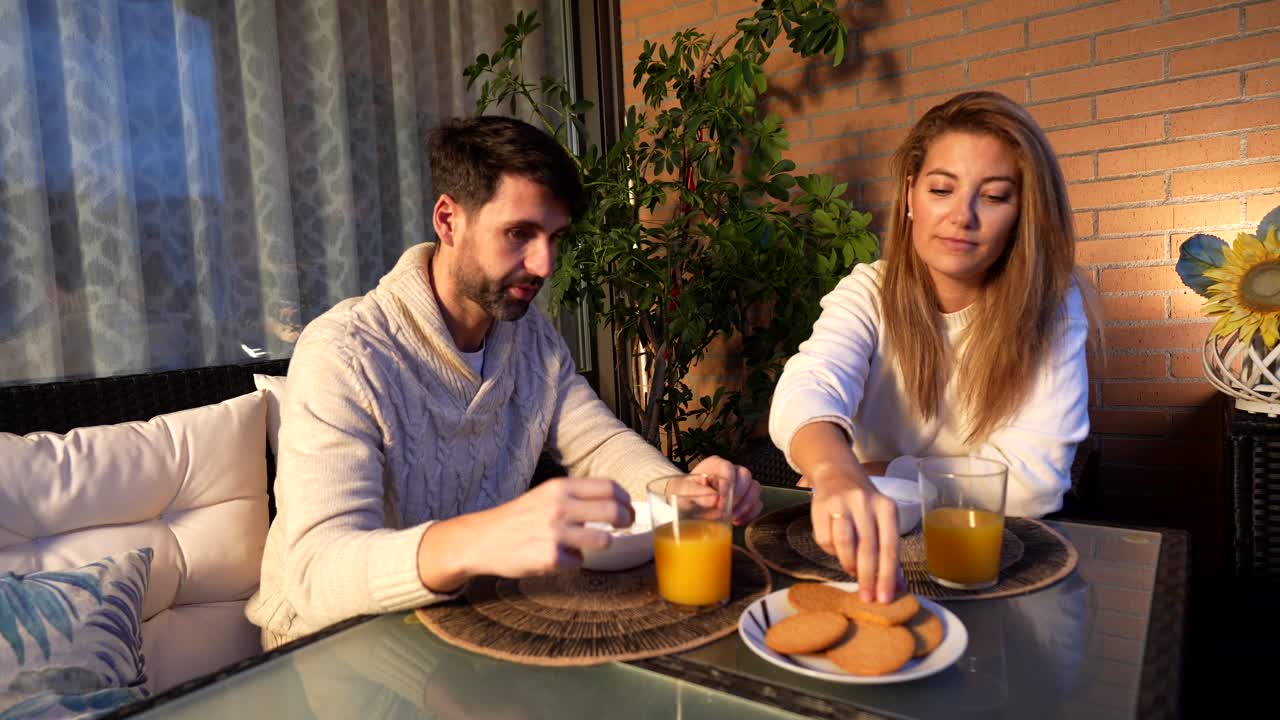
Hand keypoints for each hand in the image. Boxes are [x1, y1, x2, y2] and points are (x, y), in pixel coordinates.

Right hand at [418, 476, 632, 588]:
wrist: (482, 539)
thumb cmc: (518, 517)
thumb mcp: (545, 495)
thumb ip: (574, 497)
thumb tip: (613, 503)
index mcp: (560, 487)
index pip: (609, 487)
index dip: (624, 499)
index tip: (627, 507)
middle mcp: (560, 506)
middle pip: (614, 511)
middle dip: (626, 520)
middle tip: (625, 525)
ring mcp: (556, 532)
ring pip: (604, 540)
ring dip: (600, 543)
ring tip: (584, 544)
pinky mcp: (551, 557)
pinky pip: (579, 562)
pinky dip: (572, 562)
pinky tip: (555, 557)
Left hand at [687, 455, 763, 524]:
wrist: (687, 504)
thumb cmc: (685, 494)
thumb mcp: (684, 492)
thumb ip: (698, 493)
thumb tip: (715, 501)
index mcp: (715, 465)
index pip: (728, 468)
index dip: (728, 485)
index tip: (720, 503)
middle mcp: (731, 471)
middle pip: (746, 476)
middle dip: (738, 496)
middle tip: (727, 511)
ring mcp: (741, 484)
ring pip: (755, 489)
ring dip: (746, 506)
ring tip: (732, 518)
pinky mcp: (746, 498)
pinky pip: (757, 503)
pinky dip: (750, 514)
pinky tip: (737, 521)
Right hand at [809, 464, 903, 603]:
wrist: (837, 473)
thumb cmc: (865, 506)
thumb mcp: (882, 521)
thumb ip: (889, 553)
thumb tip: (898, 588)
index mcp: (886, 507)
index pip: (889, 547)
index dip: (887, 575)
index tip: (885, 598)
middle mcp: (865, 502)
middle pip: (867, 547)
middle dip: (868, 578)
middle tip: (867, 598)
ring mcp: (841, 503)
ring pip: (844, 543)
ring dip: (848, 564)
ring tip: (852, 570)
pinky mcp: (820, 506)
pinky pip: (824, 539)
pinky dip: (831, 551)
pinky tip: (837, 549)